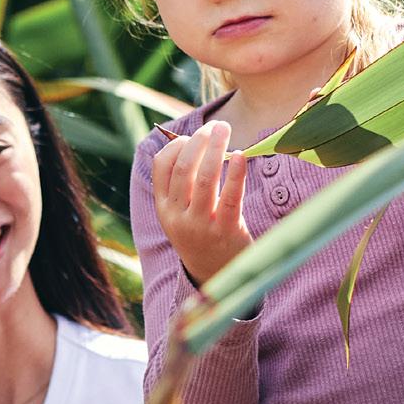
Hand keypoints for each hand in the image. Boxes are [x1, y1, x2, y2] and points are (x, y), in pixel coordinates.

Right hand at [151, 120, 251, 287]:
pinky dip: (236, 173)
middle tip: (215, 125)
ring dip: (216, 148)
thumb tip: (194, 142)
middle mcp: (178, 216)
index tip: (192, 136)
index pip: (161, 166)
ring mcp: (201, 225)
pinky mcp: (226, 231)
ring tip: (225, 130)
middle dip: (199, 140)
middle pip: (184, 168)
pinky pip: (231, 198)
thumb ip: (182, 185)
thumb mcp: (180, 214)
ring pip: (205, 179)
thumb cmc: (202, 235)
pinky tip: (241, 156)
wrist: (216, 277)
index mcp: (164, 208)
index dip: (175, 144)